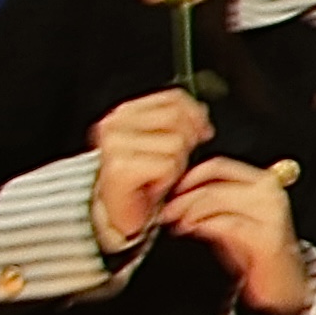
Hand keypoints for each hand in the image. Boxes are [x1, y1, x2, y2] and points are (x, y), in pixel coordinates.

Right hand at [85, 87, 210, 249]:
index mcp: (123, 114)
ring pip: (176, 143)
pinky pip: (168, 166)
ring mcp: (115, 147)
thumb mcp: (161, 141)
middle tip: (168, 161)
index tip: (199, 132)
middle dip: (184, 142)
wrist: (118, 216)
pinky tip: (151, 185)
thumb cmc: (141, 180)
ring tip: (156, 175)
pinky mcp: (120, 168)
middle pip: (178, 119)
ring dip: (175, 165)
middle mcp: (114, 126)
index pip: (174, 98)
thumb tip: (201, 111)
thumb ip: (179, 120)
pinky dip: (167, 179)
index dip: (195, 115)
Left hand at [159, 157, 309, 314]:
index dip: (188, 176)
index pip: (218, 166)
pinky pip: (227, 224)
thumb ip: (211, 200)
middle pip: (215, 182)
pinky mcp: (267, 236)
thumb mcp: (230, 216)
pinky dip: (202, 225)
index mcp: (262, 182)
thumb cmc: (253, 250)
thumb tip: (175, 192)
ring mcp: (271, 213)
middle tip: (165, 210)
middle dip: (183, 195)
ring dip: (189, 210)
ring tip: (175, 222)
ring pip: (218, 199)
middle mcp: (269, 193)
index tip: (168, 191)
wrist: (282, 282)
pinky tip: (189, 231)